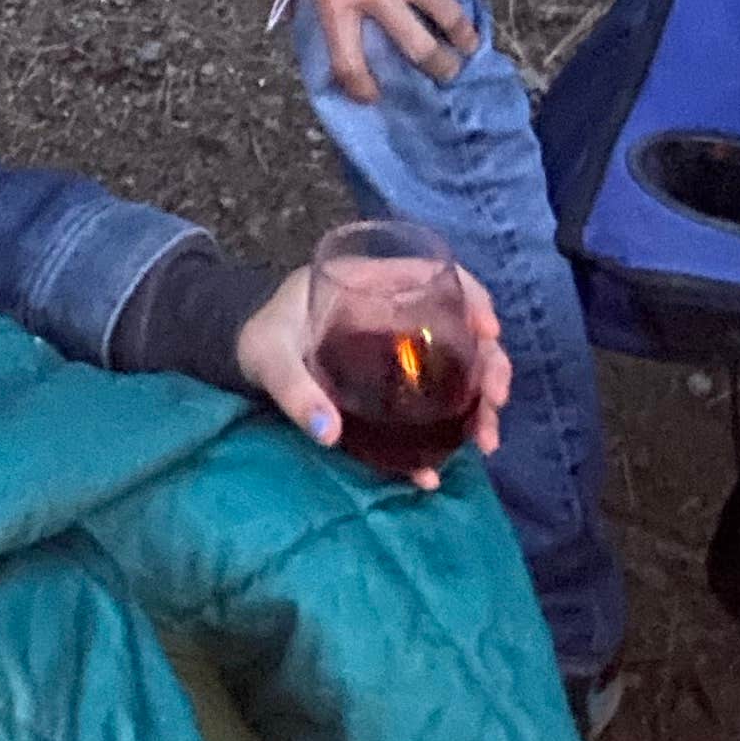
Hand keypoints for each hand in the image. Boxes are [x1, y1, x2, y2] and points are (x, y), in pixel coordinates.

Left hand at [236, 262, 508, 483]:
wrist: (243, 354)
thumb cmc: (259, 336)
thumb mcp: (269, 357)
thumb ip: (293, 389)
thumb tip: (328, 433)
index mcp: (367, 283)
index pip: (434, 273)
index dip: (473, 296)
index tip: (490, 333)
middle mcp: (393, 312)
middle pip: (460, 326)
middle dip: (490, 364)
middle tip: (496, 403)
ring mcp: (397, 348)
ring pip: (457, 366)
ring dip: (479, 401)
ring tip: (485, 440)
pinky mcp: (391, 382)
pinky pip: (429, 399)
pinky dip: (440, 429)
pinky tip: (439, 467)